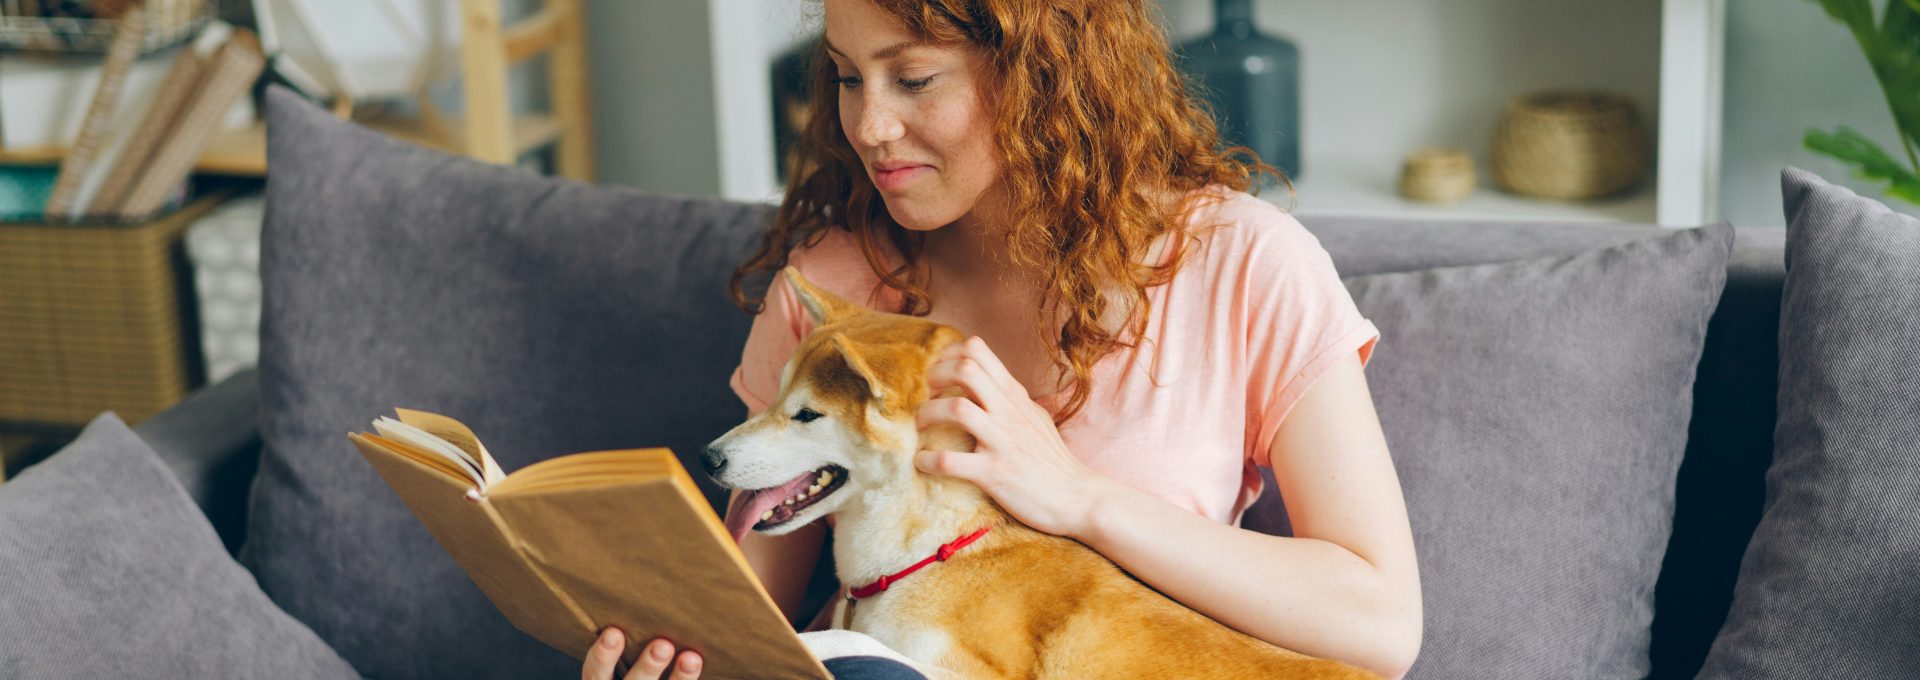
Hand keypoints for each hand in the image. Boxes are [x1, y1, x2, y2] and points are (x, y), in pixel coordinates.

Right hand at [582, 627, 701, 679]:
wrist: (652, 678)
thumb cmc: (636, 660)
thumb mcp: (621, 655)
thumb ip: (628, 634)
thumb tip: (638, 581)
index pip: (595, 674)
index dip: (602, 656)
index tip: (613, 632)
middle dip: (647, 667)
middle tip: (663, 645)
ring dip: (679, 679)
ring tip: (691, 658)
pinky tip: (698, 663)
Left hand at [915, 336, 1113, 537]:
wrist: (1076, 498)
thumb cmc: (1053, 460)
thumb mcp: (1034, 417)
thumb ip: (1009, 398)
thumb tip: (987, 384)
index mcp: (1014, 395)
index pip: (977, 350)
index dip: (947, 355)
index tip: (936, 375)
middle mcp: (1008, 411)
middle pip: (966, 369)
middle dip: (935, 377)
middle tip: (927, 396)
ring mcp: (1002, 441)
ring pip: (956, 408)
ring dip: (928, 414)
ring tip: (921, 427)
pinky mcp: (994, 473)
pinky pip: (951, 461)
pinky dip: (928, 460)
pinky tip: (923, 463)